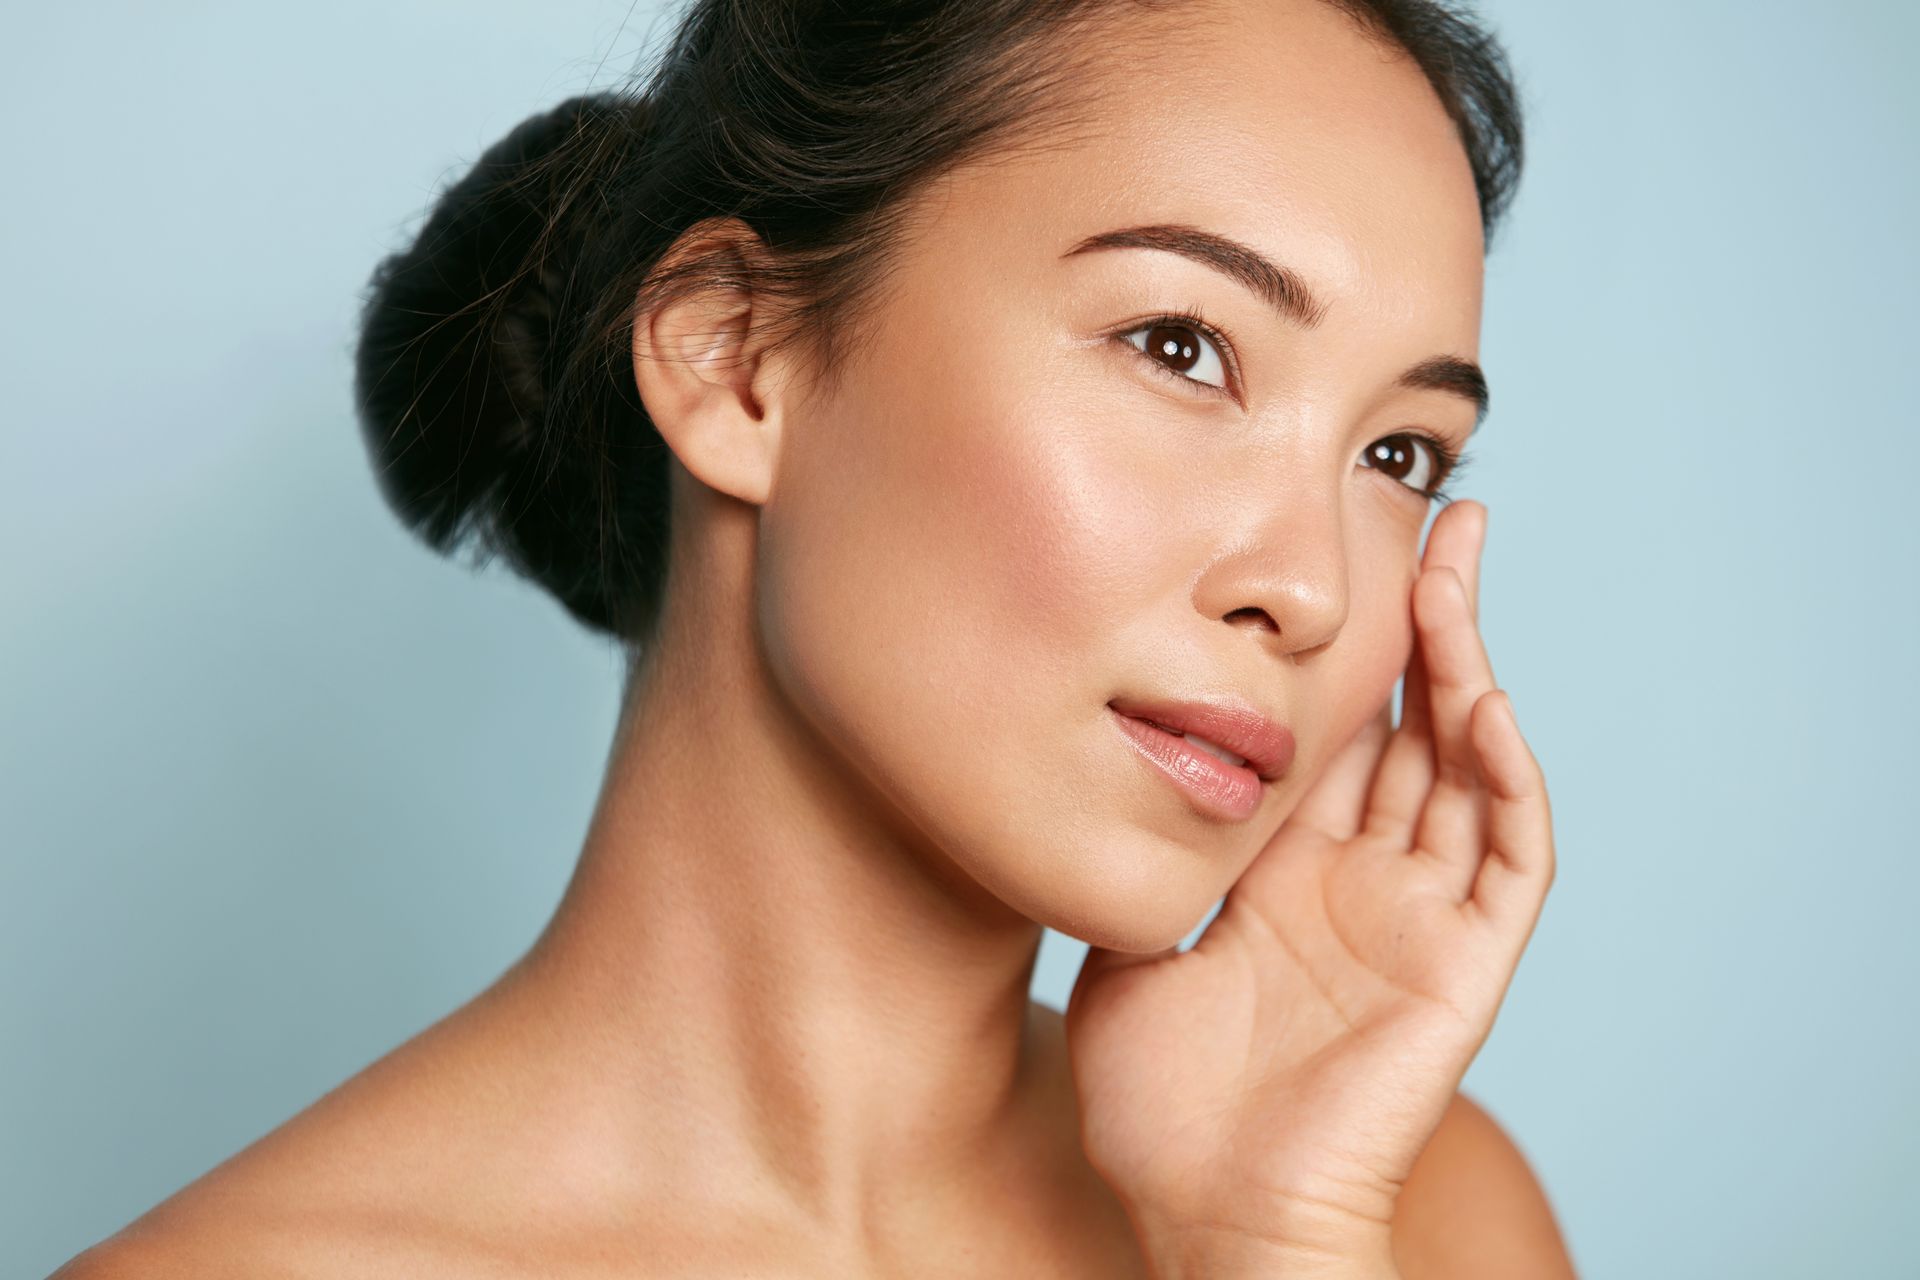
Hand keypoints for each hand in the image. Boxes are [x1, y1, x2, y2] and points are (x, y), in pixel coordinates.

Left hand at [1064, 499, 1554, 1274]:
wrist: (1209, 1213)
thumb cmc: (1163, 1104)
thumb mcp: (1136, 939)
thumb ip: (1145, 851)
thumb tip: (1099, 759)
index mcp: (1287, 871)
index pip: (1333, 731)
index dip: (1343, 646)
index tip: (1333, 554)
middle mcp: (1362, 877)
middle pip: (1410, 723)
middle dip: (1424, 619)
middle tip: (1427, 512)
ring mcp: (1420, 915)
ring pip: (1467, 762)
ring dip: (1470, 662)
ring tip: (1458, 559)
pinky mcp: (1466, 959)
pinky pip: (1509, 848)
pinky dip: (1505, 770)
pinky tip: (1481, 693)